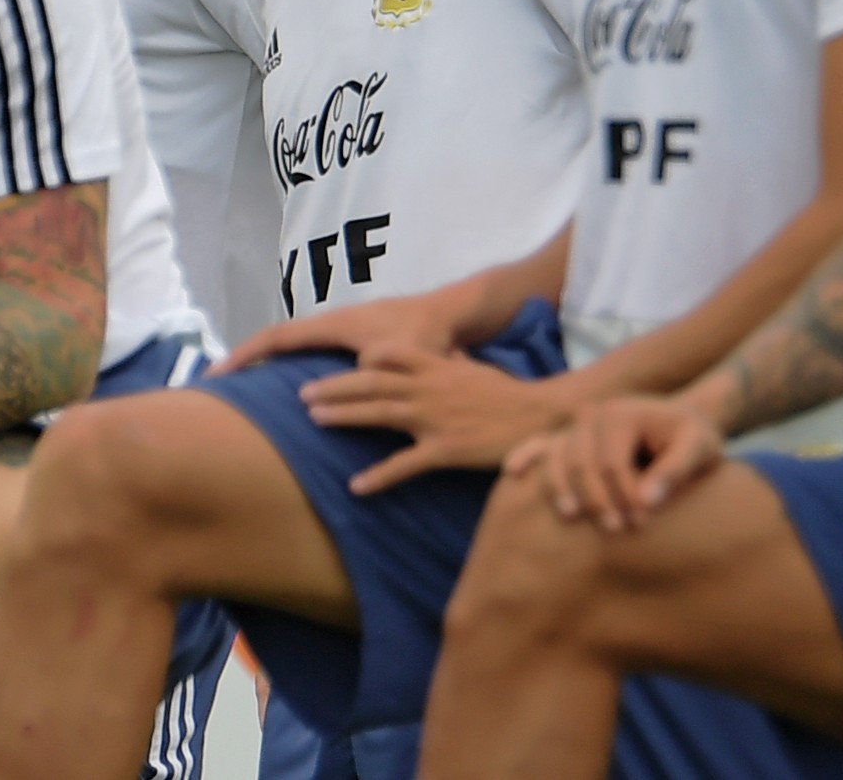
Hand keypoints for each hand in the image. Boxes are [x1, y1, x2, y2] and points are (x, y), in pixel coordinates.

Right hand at [220, 287, 472, 371]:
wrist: (450, 315)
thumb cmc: (426, 335)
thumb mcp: (400, 355)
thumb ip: (375, 368)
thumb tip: (349, 381)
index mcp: (333, 325)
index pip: (276, 337)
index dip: (244, 354)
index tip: (216, 373)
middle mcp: (330, 324)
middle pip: (276, 340)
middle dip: (245, 358)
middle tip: (216, 385)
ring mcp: (339, 330)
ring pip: (292, 347)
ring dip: (266, 363)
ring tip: (242, 388)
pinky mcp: (351, 340)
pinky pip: (309, 353)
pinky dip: (291, 366)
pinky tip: (287, 387)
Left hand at [300, 348, 571, 493]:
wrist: (540, 415)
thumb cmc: (508, 394)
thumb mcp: (474, 370)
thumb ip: (447, 364)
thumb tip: (436, 357)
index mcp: (436, 368)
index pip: (387, 359)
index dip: (354, 365)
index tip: (327, 367)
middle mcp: (430, 389)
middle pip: (373, 384)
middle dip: (335, 388)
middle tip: (303, 394)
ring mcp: (435, 419)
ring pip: (381, 414)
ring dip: (345, 416)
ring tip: (315, 420)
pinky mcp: (446, 450)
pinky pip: (405, 464)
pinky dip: (379, 475)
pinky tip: (356, 485)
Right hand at [502, 395, 723, 532]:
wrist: (682, 422)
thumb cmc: (693, 438)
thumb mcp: (700, 448)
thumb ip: (676, 471)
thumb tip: (647, 501)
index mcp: (622, 413)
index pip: (612, 462)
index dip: (624, 495)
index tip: (642, 522)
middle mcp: (593, 414)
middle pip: (580, 462)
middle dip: (596, 499)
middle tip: (616, 530)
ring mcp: (577, 425)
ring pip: (557, 459)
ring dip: (563, 489)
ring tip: (573, 517)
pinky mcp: (569, 436)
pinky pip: (541, 444)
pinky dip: (526, 455)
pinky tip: (515, 473)